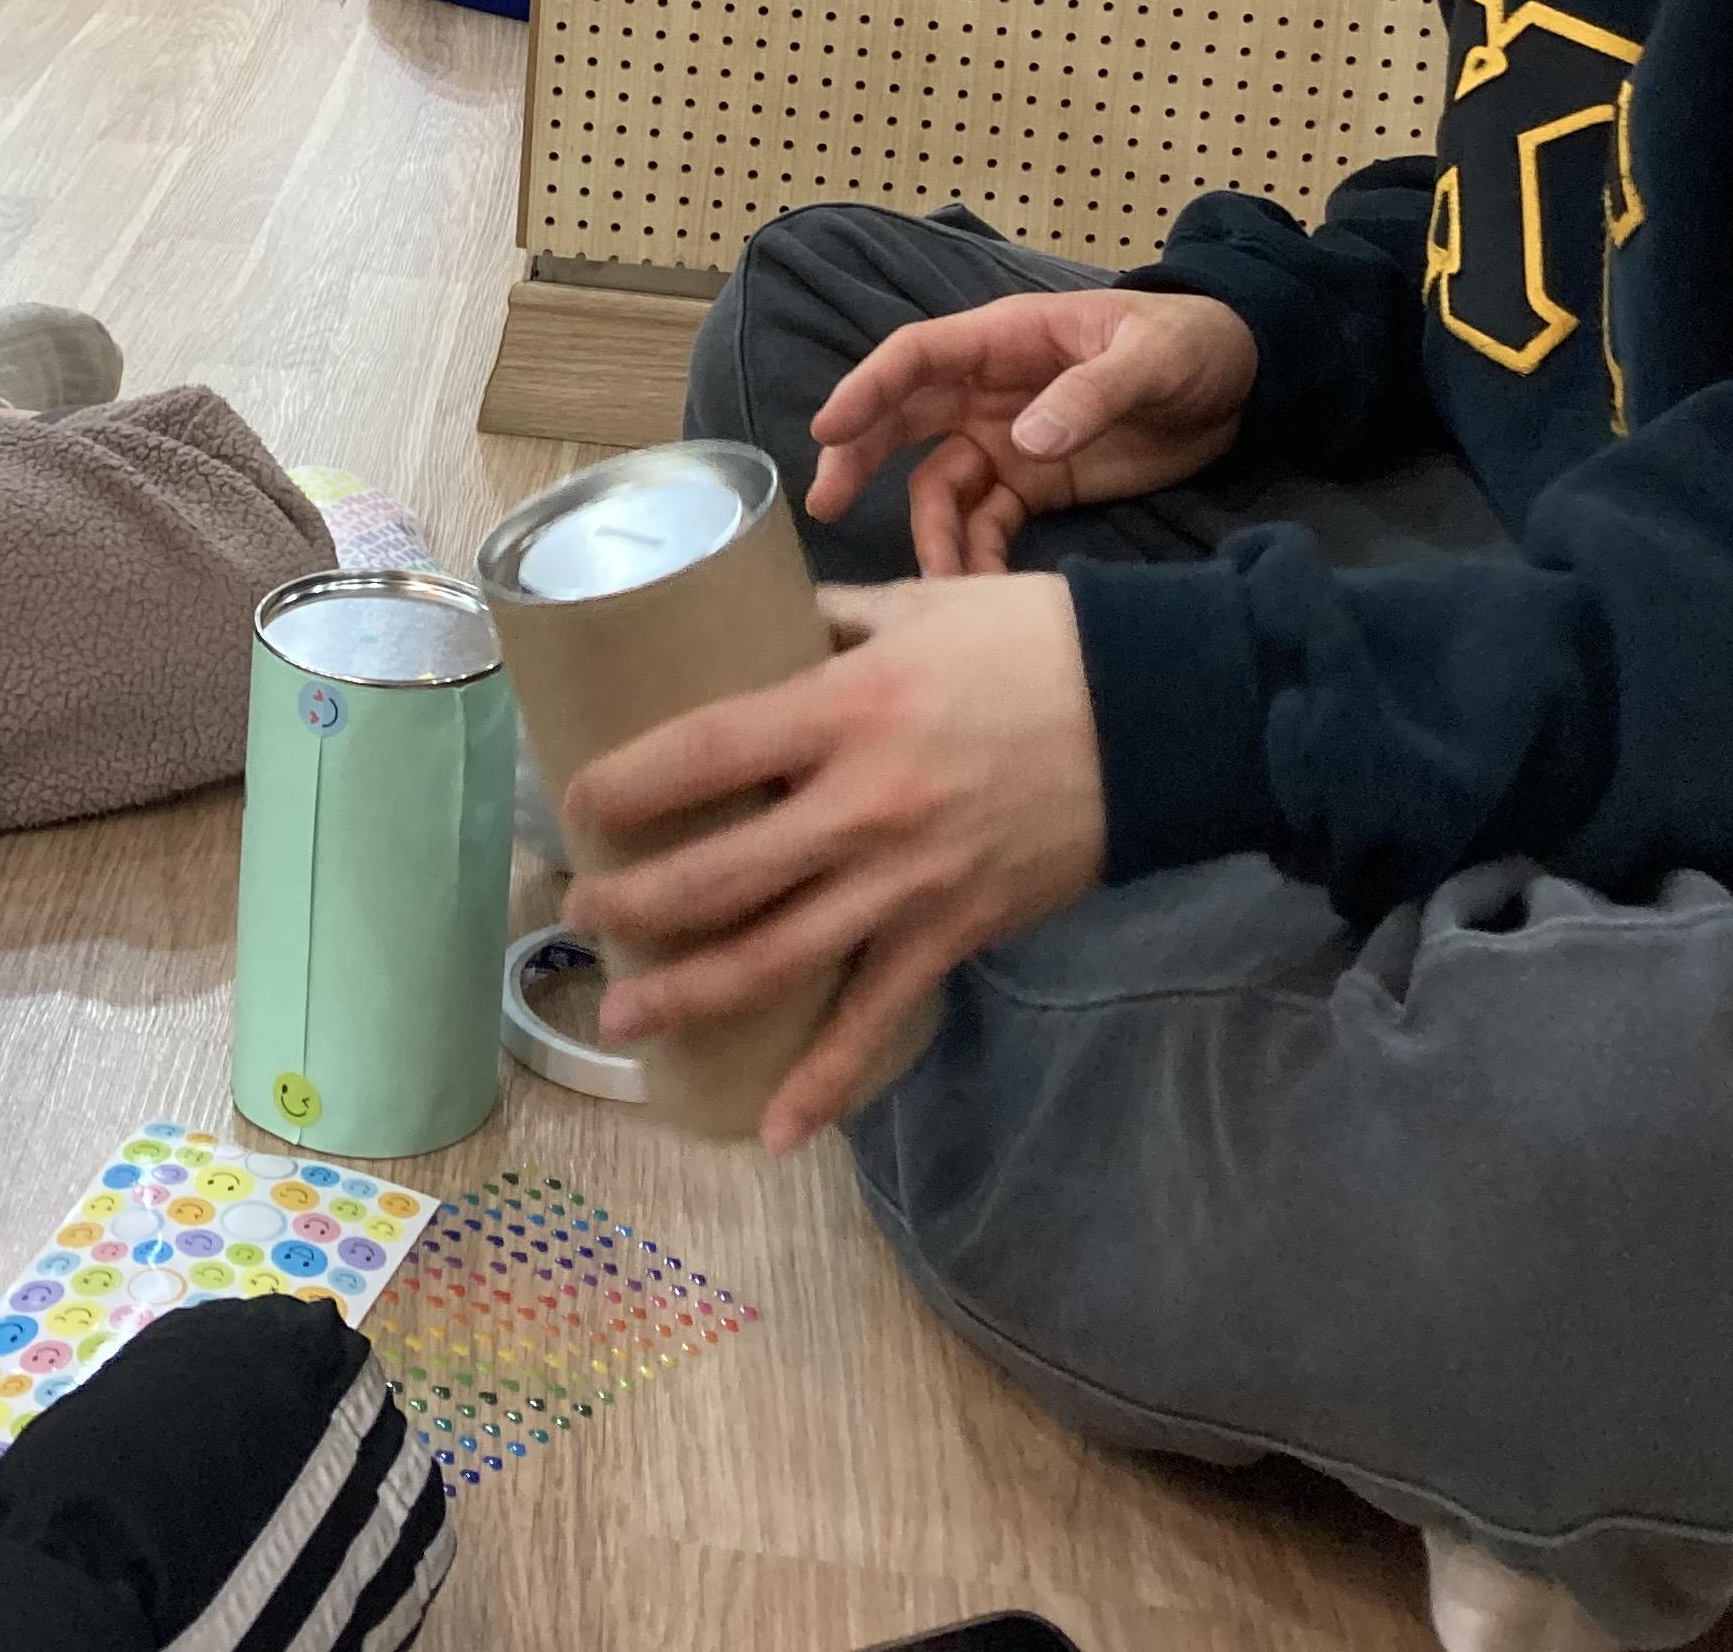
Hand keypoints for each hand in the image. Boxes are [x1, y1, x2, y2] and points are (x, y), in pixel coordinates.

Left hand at [562, 578, 1105, 1150]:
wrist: (1157, 714)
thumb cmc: (1029, 641)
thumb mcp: (914, 604)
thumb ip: (826, 619)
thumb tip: (753, 621)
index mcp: (843, 707)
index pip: (703, 752)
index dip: (627, 783)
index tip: (575, 803)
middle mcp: (860, 806)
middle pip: (720, 874)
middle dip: (634, 905)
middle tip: (577, 915)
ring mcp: (907, 882)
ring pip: (776, 958)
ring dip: (690, 995)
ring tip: (623, 1018)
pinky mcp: (954, 933)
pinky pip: (876, 1019)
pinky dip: (824, 1082)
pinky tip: (771, 1129)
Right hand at [807, 284, 1259, 575]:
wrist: (1246, 385)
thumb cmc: (1193, 344)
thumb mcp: (1151, 358)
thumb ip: (1091, 394)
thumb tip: (1026, 440)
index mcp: (1006, 340)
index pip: (917, 357)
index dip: (867, 389)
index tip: (828, 430)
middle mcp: (991, 390)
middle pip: (904, 420)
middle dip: (860, 458)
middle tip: (826, 505)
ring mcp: (1010, 440)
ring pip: (941, 485)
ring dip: (930, 530)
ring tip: (935, 583)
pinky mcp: (1038, 484)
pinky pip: (987, 523)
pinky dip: (975, 555)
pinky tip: (978, 590)